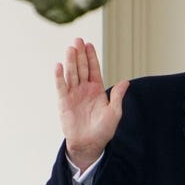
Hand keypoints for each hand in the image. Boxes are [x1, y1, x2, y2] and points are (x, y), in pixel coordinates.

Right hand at [55, 38, 128, 171]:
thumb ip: (117, 96)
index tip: (89, 44)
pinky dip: (60, 77)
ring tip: (70, 48)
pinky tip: (58, 66)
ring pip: (72, 74)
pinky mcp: (64, 102)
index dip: (91, 57)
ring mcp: (73, 95)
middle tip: (78, 40)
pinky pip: (61, 87)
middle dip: (80, 54)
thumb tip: (125, 82)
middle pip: (82, 68)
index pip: (94, 69)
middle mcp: (84, 89)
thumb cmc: (103, 130)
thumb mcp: (114, 112)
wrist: (90, 144)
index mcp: (97, 90)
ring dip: (70, 61)